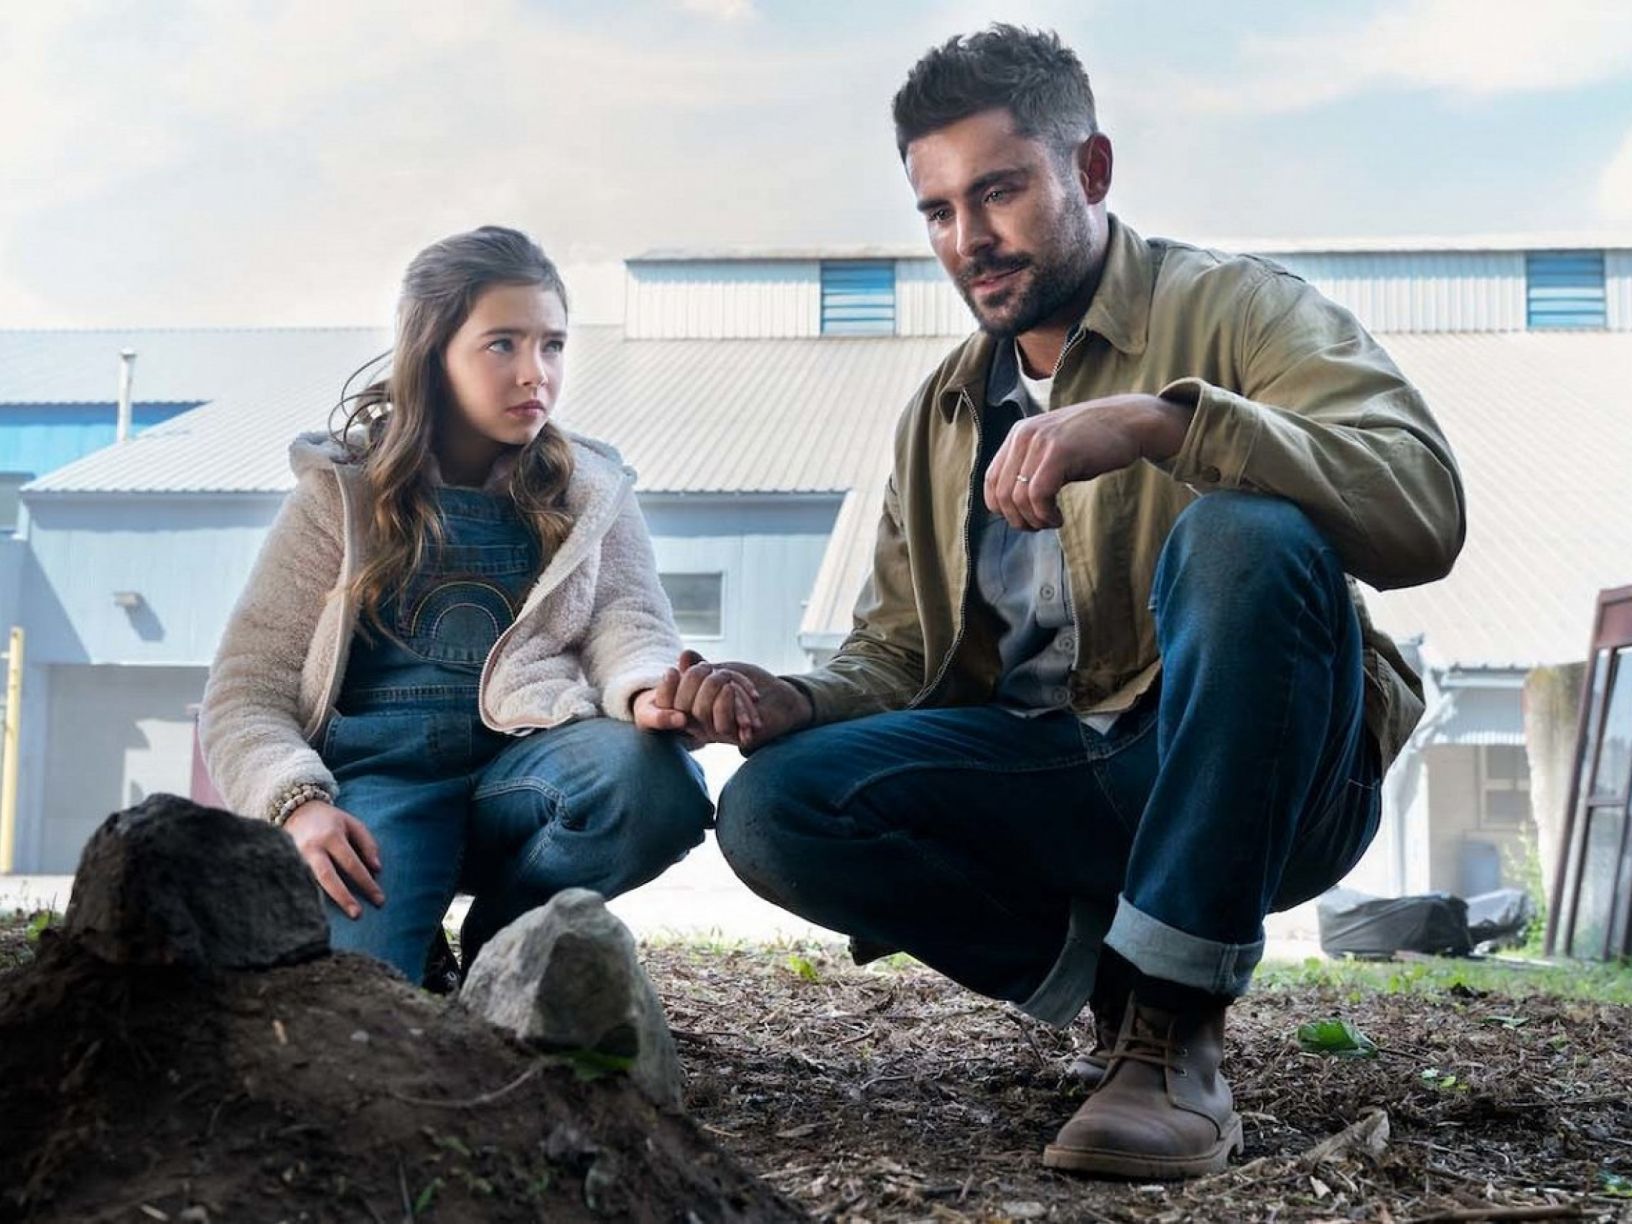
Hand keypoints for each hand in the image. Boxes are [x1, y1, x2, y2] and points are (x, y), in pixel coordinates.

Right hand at [283, 800, 383, 919]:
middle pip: (327, 877)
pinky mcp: (285, 865)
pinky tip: (315, 914)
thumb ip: (368, 845)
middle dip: (343, 897)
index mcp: (331, 836)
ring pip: (309, 883)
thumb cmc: (330, 821)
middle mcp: (311, 848)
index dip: (366, 883)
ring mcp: (294, 857)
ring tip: (332, 922)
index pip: (351, 863)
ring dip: (322, 903)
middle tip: (357, 915)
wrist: (295, 811)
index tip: (379, 900)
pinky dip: (307, 899)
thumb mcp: (353, 825)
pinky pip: (297, 885)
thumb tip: (377, 871)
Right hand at [651, 650, 812, 750]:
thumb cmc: (751, 684)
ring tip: (730, 680)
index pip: (666, 705)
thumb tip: (684, 655)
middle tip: (716, 669)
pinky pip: (723, 723)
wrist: (782, 697)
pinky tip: (740, 690)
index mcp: (693, 710)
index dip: (664, 689)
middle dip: (696, 678)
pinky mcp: (737, 738)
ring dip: (716, 687)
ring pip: (701, 712)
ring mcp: (718, 733)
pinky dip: (730, 700)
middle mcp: (701, 725)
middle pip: (682, 704)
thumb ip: (702, 667)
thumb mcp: (723, 670)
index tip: (671, 671)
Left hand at [984, 393, 1192, 530]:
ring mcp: (1040, 442)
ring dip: (1034, 520)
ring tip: (1051, 522)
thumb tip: (1011, 508)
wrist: (1130, 421)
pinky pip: (1038, 495)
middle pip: (1001, 493)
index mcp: (1018, 435)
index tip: (1023, 518)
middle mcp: (1024, 436)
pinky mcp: (1059, 452)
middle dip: (1018, 519)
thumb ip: (1031, 469)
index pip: (990, 480)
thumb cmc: (1094, 443)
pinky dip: (1045, 514)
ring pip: (1019, 498)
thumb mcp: (1054, 451)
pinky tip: (1058, 518)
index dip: (1002, 508)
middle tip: (1039, 526)